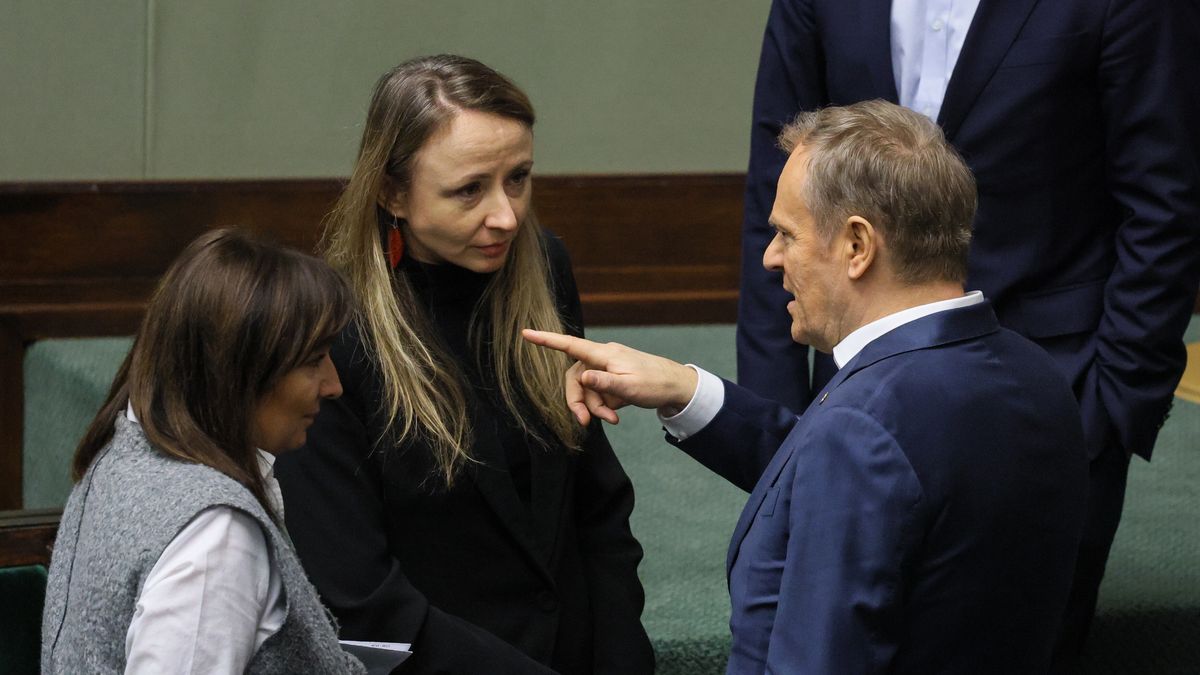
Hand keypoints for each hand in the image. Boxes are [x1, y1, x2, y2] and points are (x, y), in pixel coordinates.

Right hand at [521, 329, 698, 425]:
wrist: (676, 387)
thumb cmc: (654, 383)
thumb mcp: (629, 387)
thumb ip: (604, 382)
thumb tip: (582, 378)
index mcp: (603, 354)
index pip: (570, 345)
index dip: (547, 340)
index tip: (526, 333)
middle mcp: (601, 359)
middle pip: (574, 378)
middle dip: (577, 401)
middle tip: (584, 421)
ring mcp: (606, 370)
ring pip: (586, 390)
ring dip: (594, 408)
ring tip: (612, 420)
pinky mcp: (611, 381)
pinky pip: (597, 395)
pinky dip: (602, 407)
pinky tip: (614, 417)